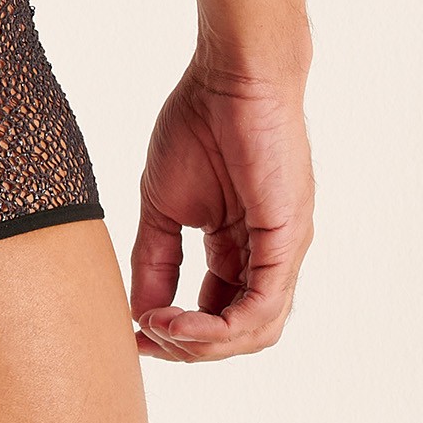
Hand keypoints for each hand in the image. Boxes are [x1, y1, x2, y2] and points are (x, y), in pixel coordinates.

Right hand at [130, 73, 310, 360]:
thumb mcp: (163, 205)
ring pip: (257, 330)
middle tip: (146, 338)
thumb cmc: (200, 123)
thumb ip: (155, 259)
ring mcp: (283, 249)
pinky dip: (219, 326)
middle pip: (240, 332)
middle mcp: (268, 255)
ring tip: (160, 330)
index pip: (218, 313)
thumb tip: (140, 311)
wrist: (230, 75)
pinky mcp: (287, 237)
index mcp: (242, 246)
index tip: (135, 333)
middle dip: (191, 348)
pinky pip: (263, 305)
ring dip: (204, 345)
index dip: (178, 334)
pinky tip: (178, 320)